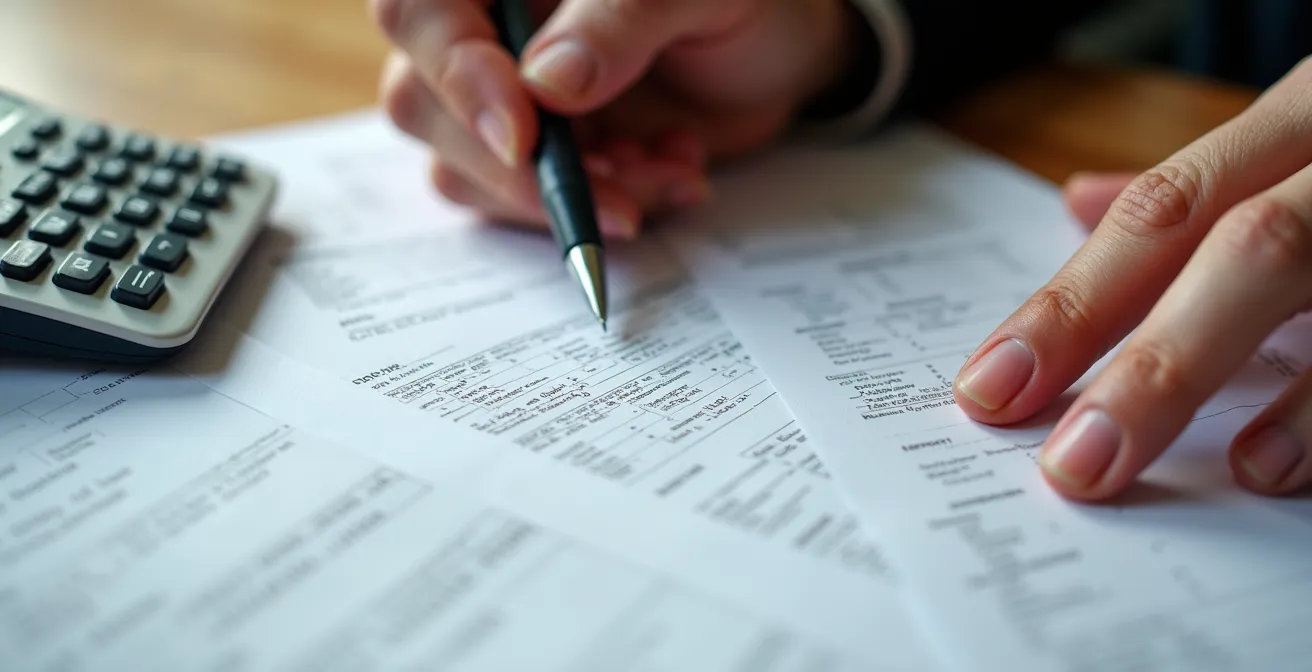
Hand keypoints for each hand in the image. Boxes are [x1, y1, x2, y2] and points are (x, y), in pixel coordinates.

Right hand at [369, 0, 856, 238]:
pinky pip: (519, 204)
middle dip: (521, 167)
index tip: (524, 134)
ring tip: (666, 165)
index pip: (418, 11)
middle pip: (420, 101)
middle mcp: (481, 29)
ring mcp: (497, 95)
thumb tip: (546, 86)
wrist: (778, 52)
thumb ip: (621, 20)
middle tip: (616, 193)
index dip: (455, 72)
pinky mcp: (530, 155)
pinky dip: (595, 208)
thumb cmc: (739, 0)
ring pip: (463, 169)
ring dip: (570, 194)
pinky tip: (669, 171)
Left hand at [952, 57, 1311, 499]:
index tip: (992, 388)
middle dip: (1157, 364)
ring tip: (1232, 472)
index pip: (1160, 213)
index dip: (1070, 304)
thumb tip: (1078, 201)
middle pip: (1249, 251)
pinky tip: (1311, 460)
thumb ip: (1201, 181)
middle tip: (1076, 463)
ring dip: (1298, 398)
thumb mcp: (1298, 129)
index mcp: (1299, 121)